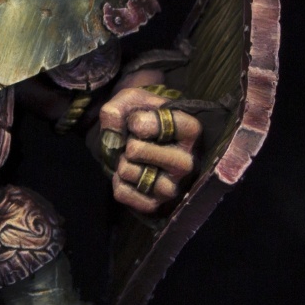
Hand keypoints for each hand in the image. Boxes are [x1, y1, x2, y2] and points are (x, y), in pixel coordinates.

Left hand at [98, 88, 201, 213]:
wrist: (136, 142)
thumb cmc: (141, 117)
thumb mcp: (132, 100)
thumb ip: (118, 106)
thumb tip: (112, 128)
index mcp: (192, 132)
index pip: (166, 124)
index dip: (141, 122)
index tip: (138, 123)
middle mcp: (188, 162)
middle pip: (136, 150)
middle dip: (126, 143)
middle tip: (135, 144)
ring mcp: (173, 187)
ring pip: (128, 171)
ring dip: (121, 162)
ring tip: (133, 159)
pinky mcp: (156, 204)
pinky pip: (122, 192)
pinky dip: (117, 182)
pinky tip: (128, 175)